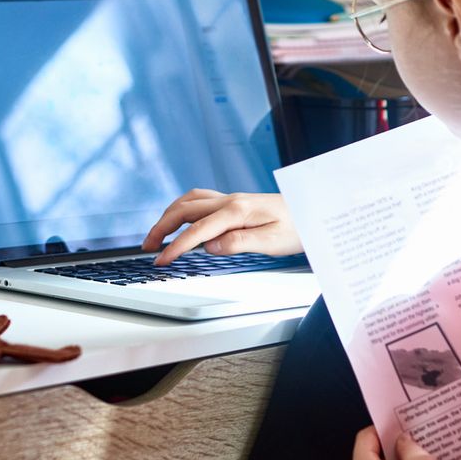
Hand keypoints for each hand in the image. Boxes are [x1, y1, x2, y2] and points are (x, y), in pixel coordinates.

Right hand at [140, 189, 301, 265]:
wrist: (313, 211)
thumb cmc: (298, 227)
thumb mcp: (273, 241)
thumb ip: (240, 243)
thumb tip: (211, 246)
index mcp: (237, 211)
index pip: (198, 230)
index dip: (176, 246)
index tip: (161, 260)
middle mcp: (230, 201)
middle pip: (184, 209)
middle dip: (161, 227)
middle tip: (148, 247)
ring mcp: (230, 199)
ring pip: (188, 201)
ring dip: (168, 216)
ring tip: (157, 235)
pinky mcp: (233, 202)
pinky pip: (199, 201)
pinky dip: (182, 210)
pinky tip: (179, 221)